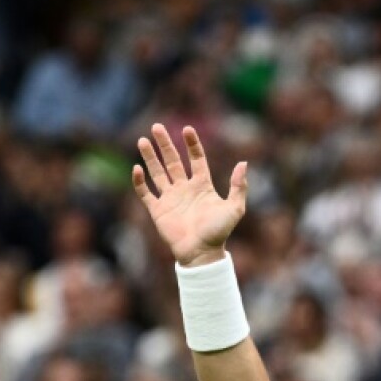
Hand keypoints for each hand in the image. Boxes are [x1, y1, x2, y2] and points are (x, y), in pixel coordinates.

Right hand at [133, 124, 247, 266]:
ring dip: (150, 157)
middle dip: (165, 144)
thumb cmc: (219, 232)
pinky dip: (140, 182)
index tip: (187, 129)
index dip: (192, 144)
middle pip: (173, 161)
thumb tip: (243, 163)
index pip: (196, 159)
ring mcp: (170, 198)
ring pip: (157, 172)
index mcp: (202, 185)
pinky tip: (137, 168)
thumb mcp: (234, 208)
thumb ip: (238, 186)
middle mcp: (184, 188)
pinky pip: (146, 193)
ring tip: (143, 140)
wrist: (201, 253)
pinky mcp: (158, 210)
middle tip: (157, 127)